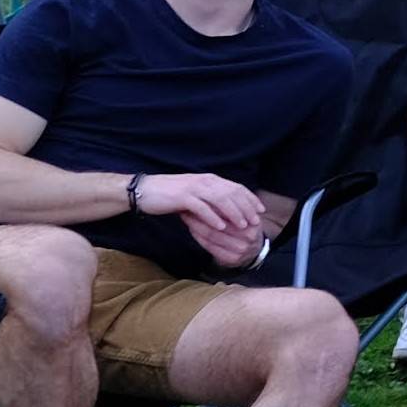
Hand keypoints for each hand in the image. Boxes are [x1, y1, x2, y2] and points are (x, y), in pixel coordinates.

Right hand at [138, 171, 271, 270]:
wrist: (145, 190)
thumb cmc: (170, 195)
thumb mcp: (195, 194)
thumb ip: (210, 198)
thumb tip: (228, 209)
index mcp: (209, 179)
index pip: (236, 187)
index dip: (250, 198)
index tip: (261, 210)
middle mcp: (204, 181)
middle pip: (232, 193)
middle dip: (246, 207)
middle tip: (255, 221)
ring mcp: (193, 188)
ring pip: (220, 199)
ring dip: (233, 213)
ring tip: (242, 226)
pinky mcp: (182, 197)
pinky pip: (201, 207)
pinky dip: (212, 217)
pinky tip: (221, 227)